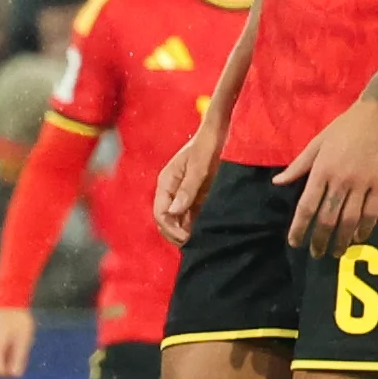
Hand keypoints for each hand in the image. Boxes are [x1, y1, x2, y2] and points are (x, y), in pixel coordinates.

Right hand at [0, 307, 34, 378]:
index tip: (18, 362)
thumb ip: (18, 358)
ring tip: (11, 352)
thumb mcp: (23, 340)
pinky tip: (6, 349)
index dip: (8, 372)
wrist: (8, 303)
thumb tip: (14, 375)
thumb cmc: (18, 321)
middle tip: (15, 359)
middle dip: (2, 371)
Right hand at [154, 115, 225, 245]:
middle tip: (192, 244)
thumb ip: (187, 189)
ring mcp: (182, 193)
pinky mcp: (194, 195)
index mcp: (166, 182)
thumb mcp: (199, 167)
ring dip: (183, 231)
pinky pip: (189, 215)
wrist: (217, 134)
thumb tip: (173, 212)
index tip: (185, 238)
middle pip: (165, 219)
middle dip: (174, 233)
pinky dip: (192, 225)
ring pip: (177, 219)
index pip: (160, 212)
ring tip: (198, 242)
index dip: (170, 228)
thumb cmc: (206, 146)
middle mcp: (171, 190)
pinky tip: (201, 233)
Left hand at [274, 97, 377, 257]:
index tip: (295, 242)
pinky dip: (364, 229)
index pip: (307, 206)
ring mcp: (362, 183)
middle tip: (315, 253)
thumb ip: (298, 165)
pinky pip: (372, 213)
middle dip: (320, 240)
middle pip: (327, 218)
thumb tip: (277, 182)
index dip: (299, 228)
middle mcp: (340, 180)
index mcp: (322, 169)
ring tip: (336, 252)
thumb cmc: (346, 126)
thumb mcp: (317, 142)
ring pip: (350, 220)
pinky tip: (358, 238)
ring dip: (341, 240)